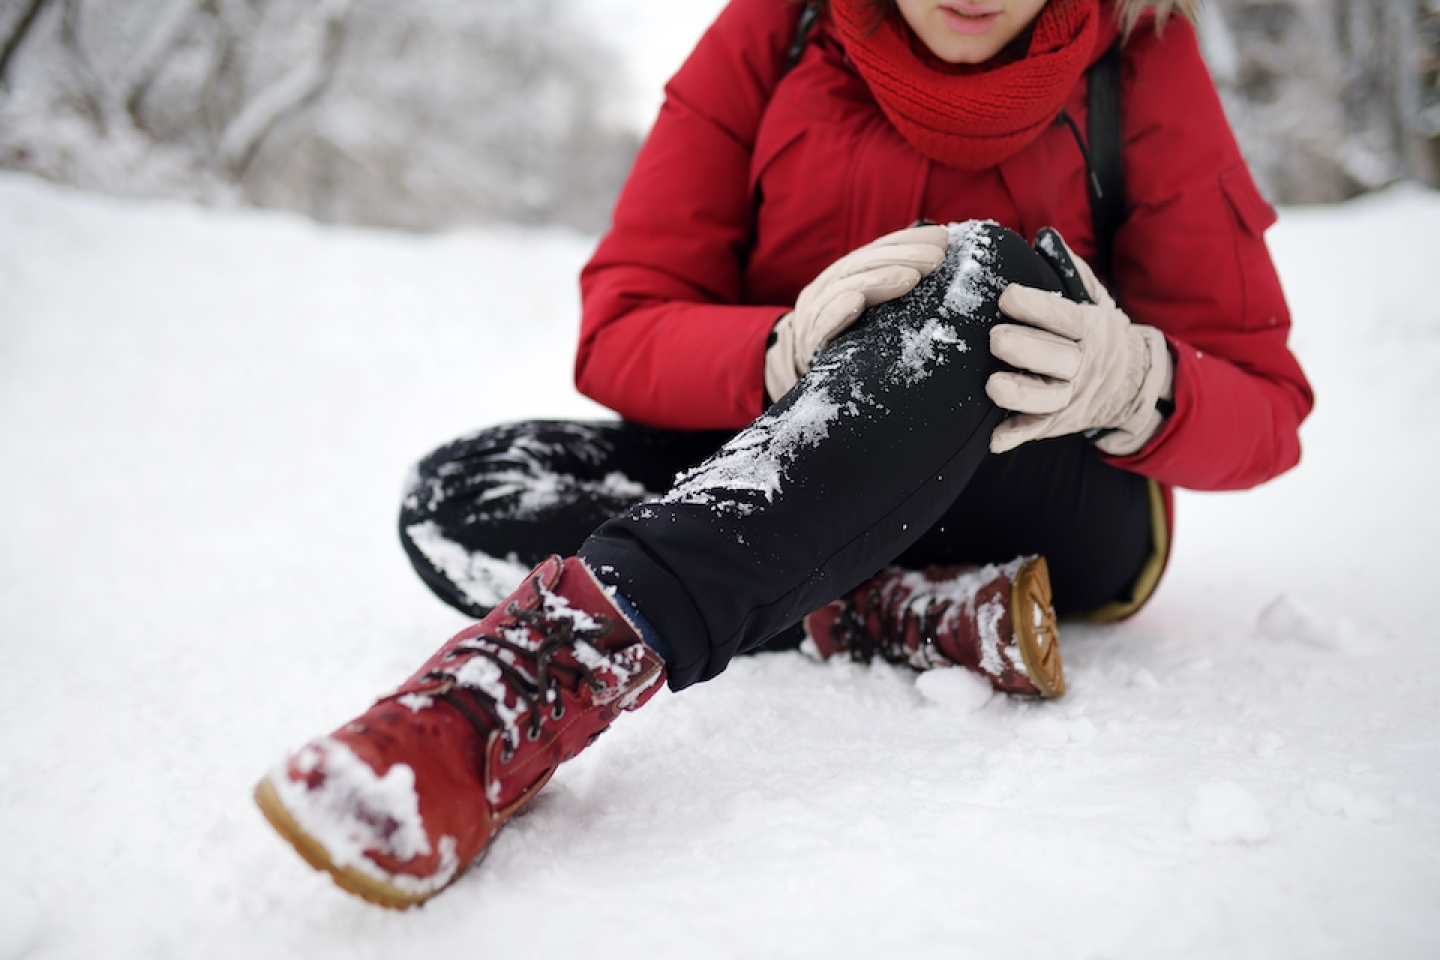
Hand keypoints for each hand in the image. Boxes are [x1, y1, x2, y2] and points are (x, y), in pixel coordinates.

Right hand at [765, 224, 947, 400]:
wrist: (802, 370)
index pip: (877, 250)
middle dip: (903, 256)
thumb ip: (891, 290)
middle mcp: (828, 287)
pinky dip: (839, 311)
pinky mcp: (809, 342)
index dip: (908, 240)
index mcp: (845, 275)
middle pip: (863, 264)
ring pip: (845, 287)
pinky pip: (822, 324)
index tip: (942, 239)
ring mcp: (816, 313)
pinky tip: (857, 302)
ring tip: (912, 278)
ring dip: (880, 280)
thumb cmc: (848, 339)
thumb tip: (937, 268)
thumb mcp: (870, 309)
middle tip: (936, 258)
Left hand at [985, 230, 1172, 455]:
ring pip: (1048, 400)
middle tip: (995, 338)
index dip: (1037, 307)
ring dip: (1020, 395)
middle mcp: (1083, 365)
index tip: (1007, 296)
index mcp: (1090, 330)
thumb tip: (1045, 237)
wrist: (1130, 383)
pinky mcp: (1057, 421)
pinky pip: (1037, 430)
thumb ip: (1070, 271)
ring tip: (992, 387)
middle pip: (1058, 360)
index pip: (1065, 318)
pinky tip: (994, 439)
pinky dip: (1016, 436)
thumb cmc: (1098, 333)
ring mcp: (1071, 397)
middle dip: (1026, 349)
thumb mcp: (1095, 299)